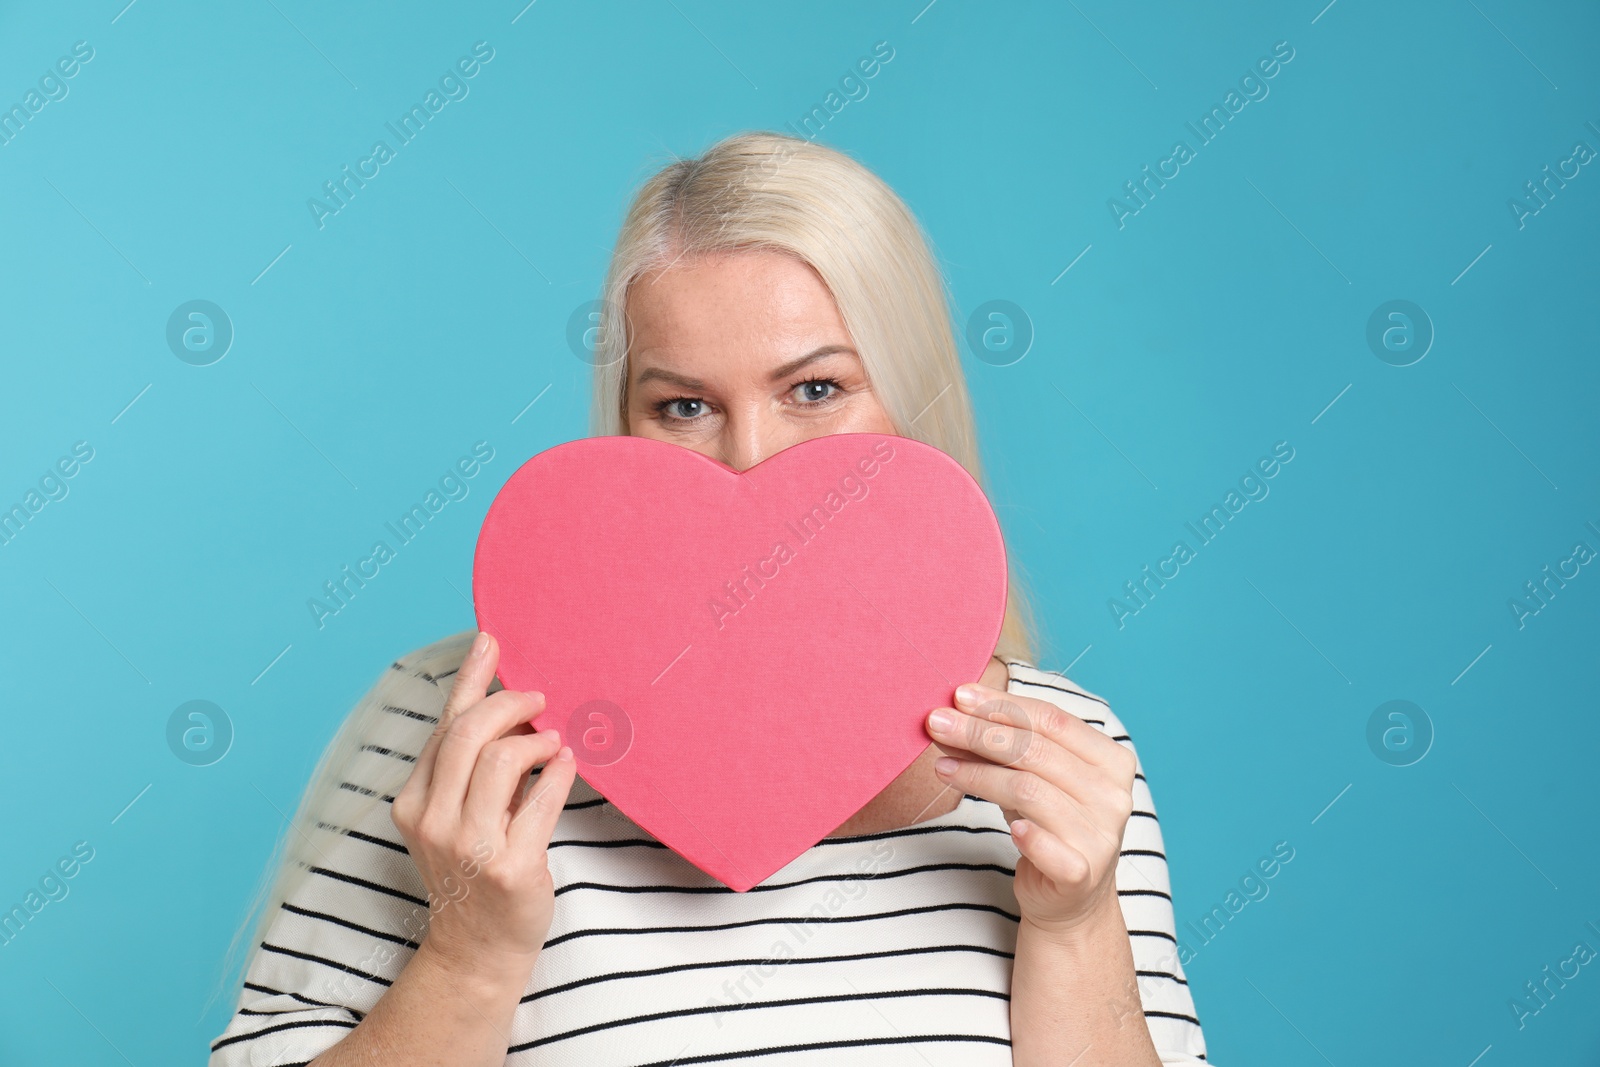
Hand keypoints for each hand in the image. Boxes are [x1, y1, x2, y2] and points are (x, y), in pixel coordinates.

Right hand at [391, 631, 576, 983]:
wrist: (477, 951)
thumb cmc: (473, 873)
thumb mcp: (456, 816)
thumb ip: (471, 764)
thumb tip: (502, 701)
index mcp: (414, 802)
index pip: (445, 726)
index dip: (470, 678)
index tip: (491, 640)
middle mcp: (434, 821)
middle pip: (471, 733)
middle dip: (511, 703)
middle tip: (539, 699)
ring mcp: (470, 846)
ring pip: (504, 759)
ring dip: (537, 739)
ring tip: (552, 743)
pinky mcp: (510, 866)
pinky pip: (543, 797)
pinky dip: (560, 772)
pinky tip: (567, 765)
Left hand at [924, 682, 1137, 936]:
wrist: (1071, 898)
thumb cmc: (1050, 824)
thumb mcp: (1031, 777)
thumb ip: (1004, 747)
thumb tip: (953, 714)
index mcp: (1111, 760)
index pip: (1053, 720)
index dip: (1002, 704)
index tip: (959, 696)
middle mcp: (1113, 795)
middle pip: (1036, 751)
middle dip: (979, 732)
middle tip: (937, 723)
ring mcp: (1100, 835)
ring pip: (1028, 790)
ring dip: (977, 775)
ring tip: (942, 767)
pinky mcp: (1080, 874)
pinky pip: (1045, 845)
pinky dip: (1023, 833)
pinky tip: (1004, 825)